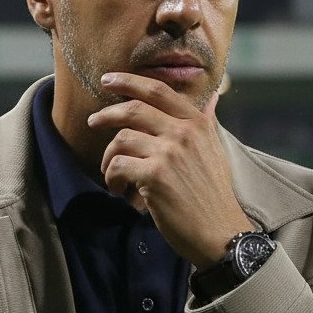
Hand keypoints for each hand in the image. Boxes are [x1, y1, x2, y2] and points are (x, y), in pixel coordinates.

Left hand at [88, 72, 253, 267]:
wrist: (220, 232)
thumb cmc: (214, 195)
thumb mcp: (215, 150)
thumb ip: (206, 122)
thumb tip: (212, 96)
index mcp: (197, 124)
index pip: (159, 91)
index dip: (129, 81)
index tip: (109, 80)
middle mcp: (183, 133)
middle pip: (134, 109)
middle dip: (107, 114)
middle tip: (93, 122)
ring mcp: (168, 153)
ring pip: (122, 140)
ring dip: (109, 158)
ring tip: (112, 174)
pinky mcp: (154, 176)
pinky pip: (118, 166)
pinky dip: (112, 177)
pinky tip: (118, 190)